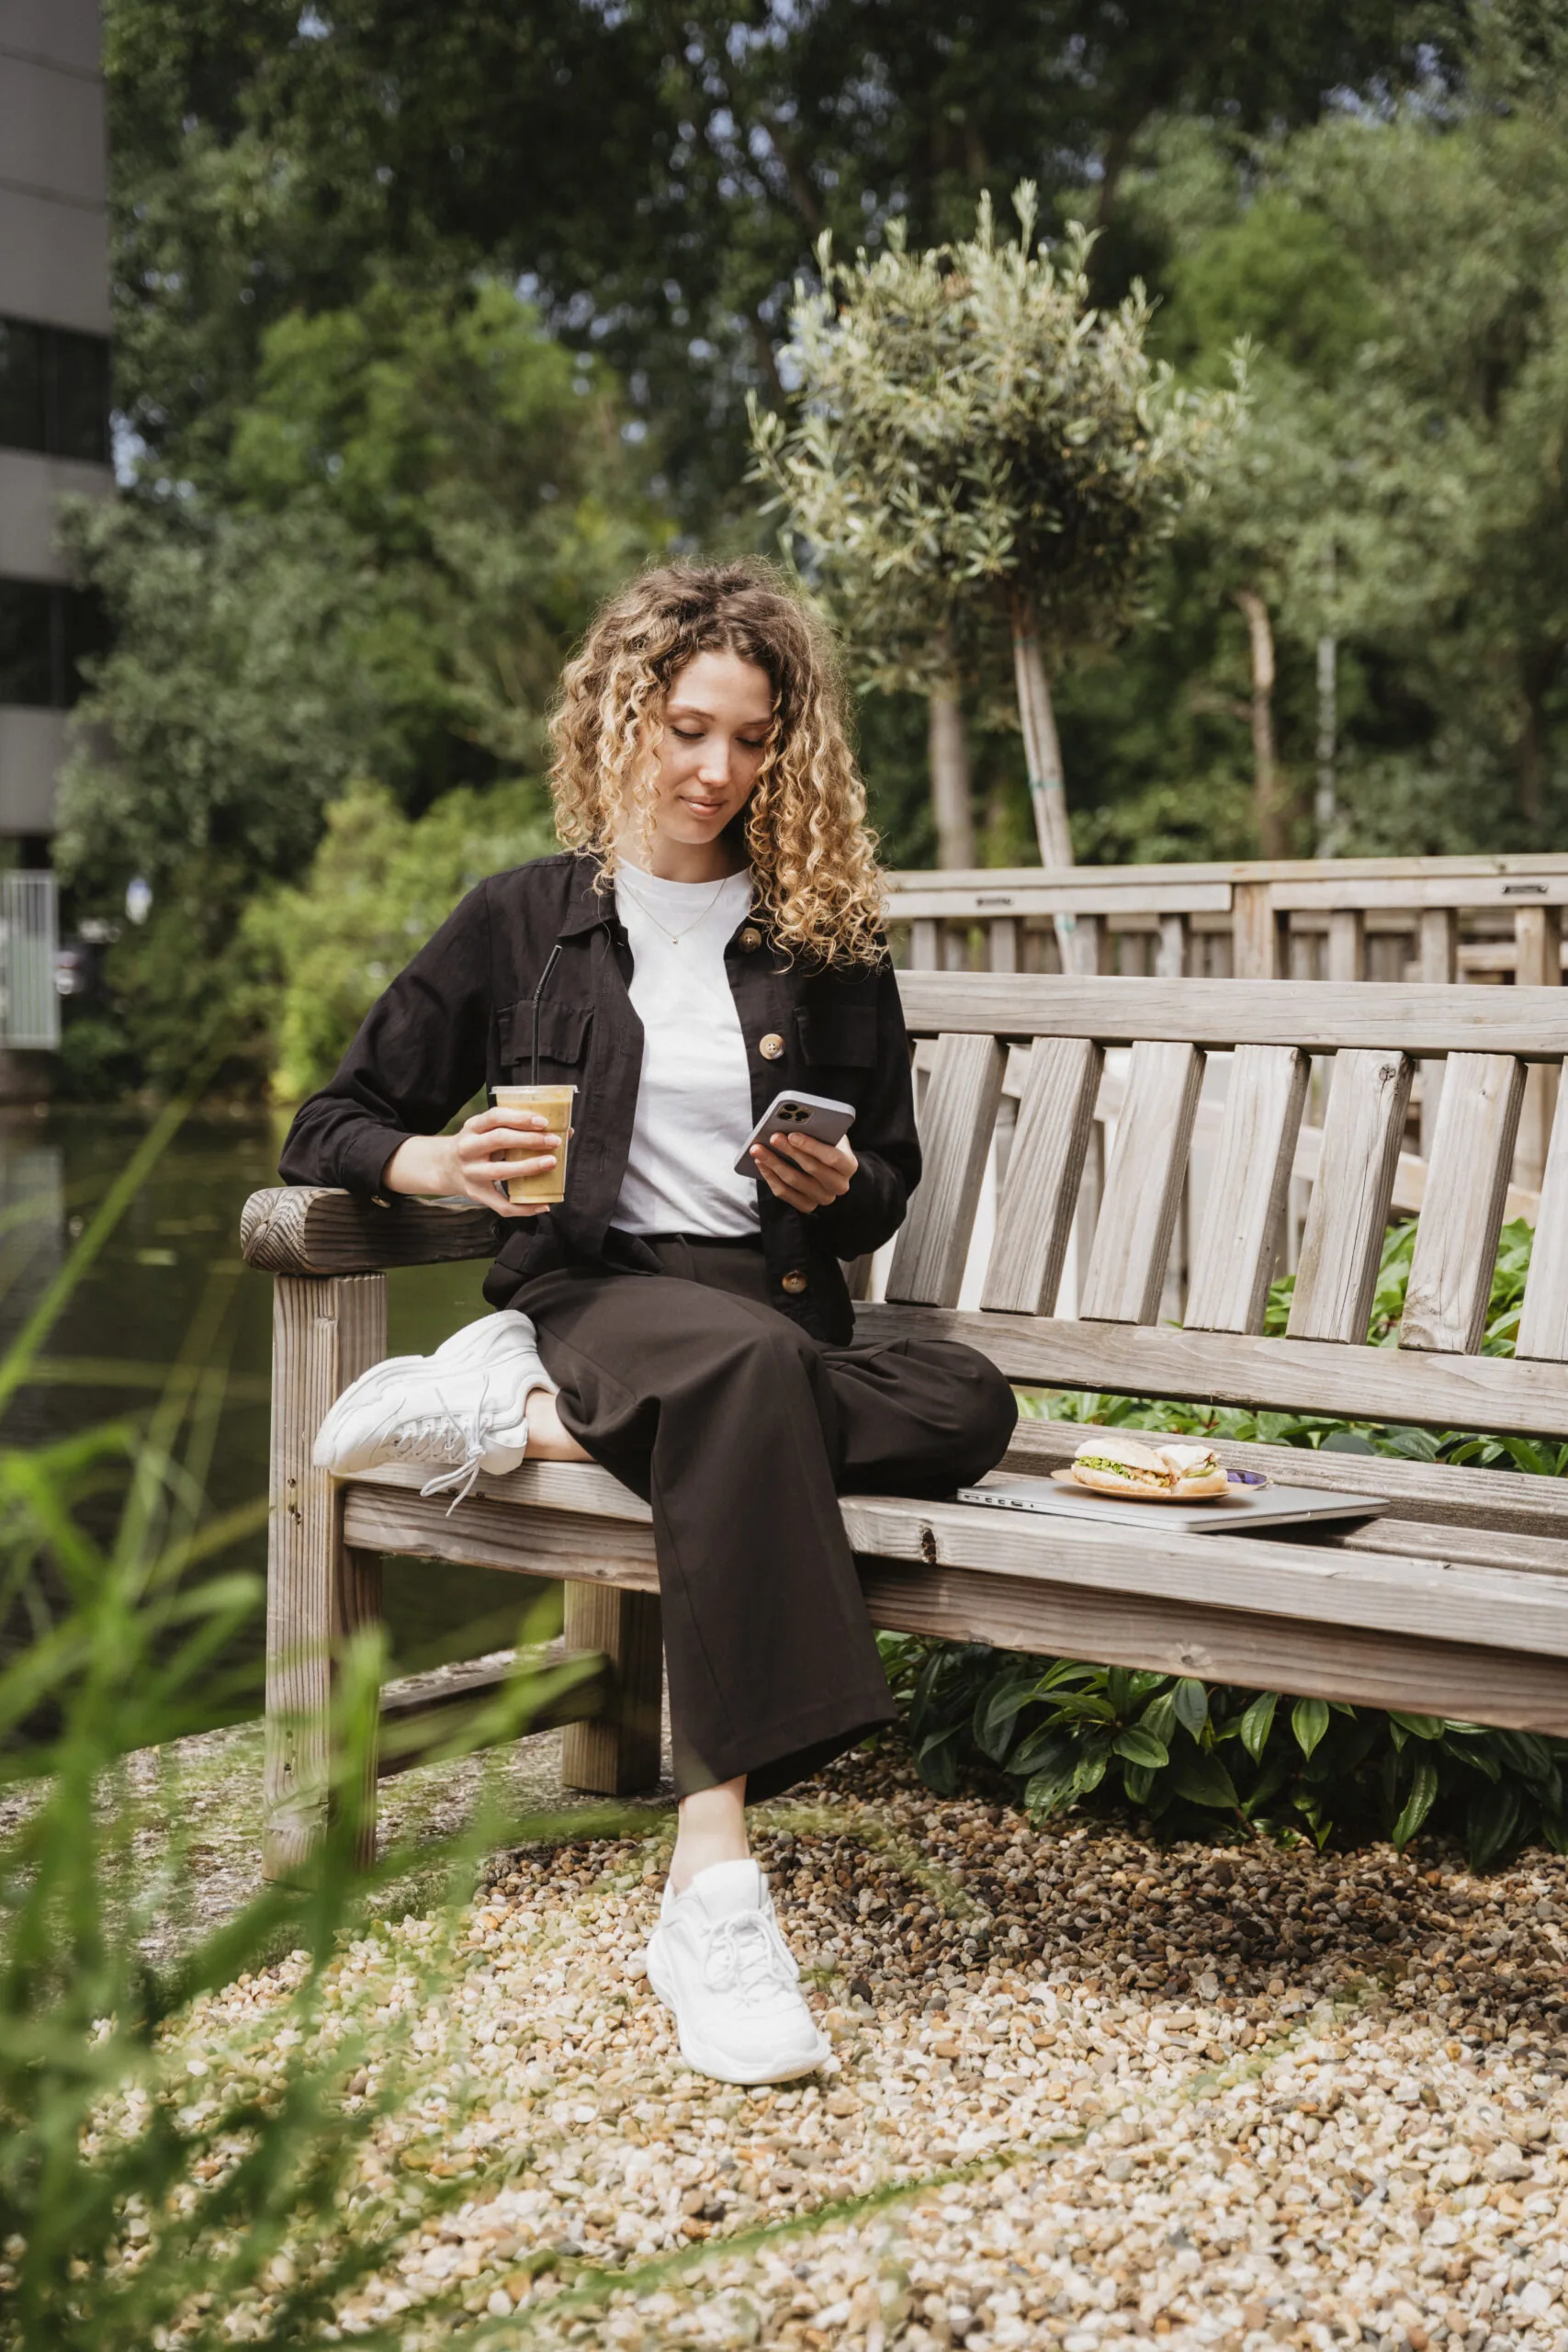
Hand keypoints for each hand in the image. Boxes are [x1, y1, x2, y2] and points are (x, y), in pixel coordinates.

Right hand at [444, 1105, 568, 1218]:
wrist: (443, 1167)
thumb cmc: (476, 1144)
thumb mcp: (485, 1130)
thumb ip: (514, 1129)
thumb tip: (563, 1131)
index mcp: (472, 1127)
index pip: (495, 1117)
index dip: (519, 1118)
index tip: (542, 1121)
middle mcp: (468, 1148)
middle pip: (499, 1140)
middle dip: (530, 1140)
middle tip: (554, 1141)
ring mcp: (471, 1173)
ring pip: (501, 1171)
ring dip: (529, 1167)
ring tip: (551, 1163)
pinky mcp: (476, 1194)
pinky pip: (501, 1204)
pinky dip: (524, 1207)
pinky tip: (543, 1204)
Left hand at [749, 1129, 856, 1213]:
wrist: (829, 1166)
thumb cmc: (827, 1144)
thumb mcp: (830, 1134)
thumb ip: (819, 1130)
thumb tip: (793, 1122)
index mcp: (849, 1166)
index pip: (833, 1158)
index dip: (812, 1146)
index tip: (792, 1135)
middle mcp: (839, 1185)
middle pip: (812, 1169)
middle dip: (790, 1151)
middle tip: (773, 1137)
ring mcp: (823, 1198)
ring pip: (794, 1181)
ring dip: (774, 1163)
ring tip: (758, 1149)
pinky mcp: (807, 1205)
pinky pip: (784, 1193)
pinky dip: (770, 1177)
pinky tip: (760, 1163)